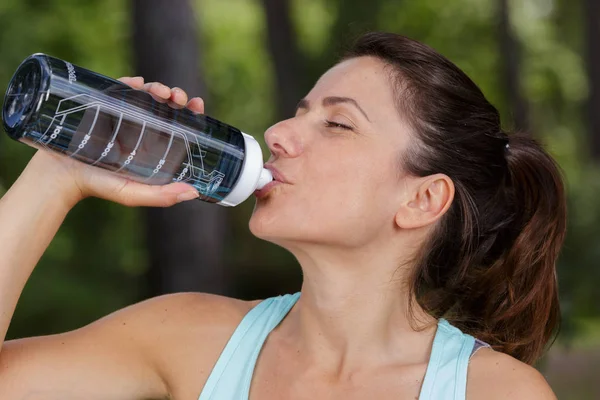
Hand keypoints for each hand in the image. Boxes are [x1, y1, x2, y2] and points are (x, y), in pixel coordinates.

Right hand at [26, 77, 204, 207]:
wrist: (59, 175)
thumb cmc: (98, 186)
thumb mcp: (132, 194)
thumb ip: (162, 196)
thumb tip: (194, 193)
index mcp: (152, 147)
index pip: (178, 125)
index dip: (191, 114)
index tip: (198, 104)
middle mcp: (140, 129)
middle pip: (164, 106)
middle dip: (175, 97)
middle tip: (178, 98)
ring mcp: (121, 115)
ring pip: (145, 94)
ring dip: (157, 87)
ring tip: (161, 92)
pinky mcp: (101, 105)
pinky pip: (118, 88)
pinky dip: (130, 82)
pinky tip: (138, 83)